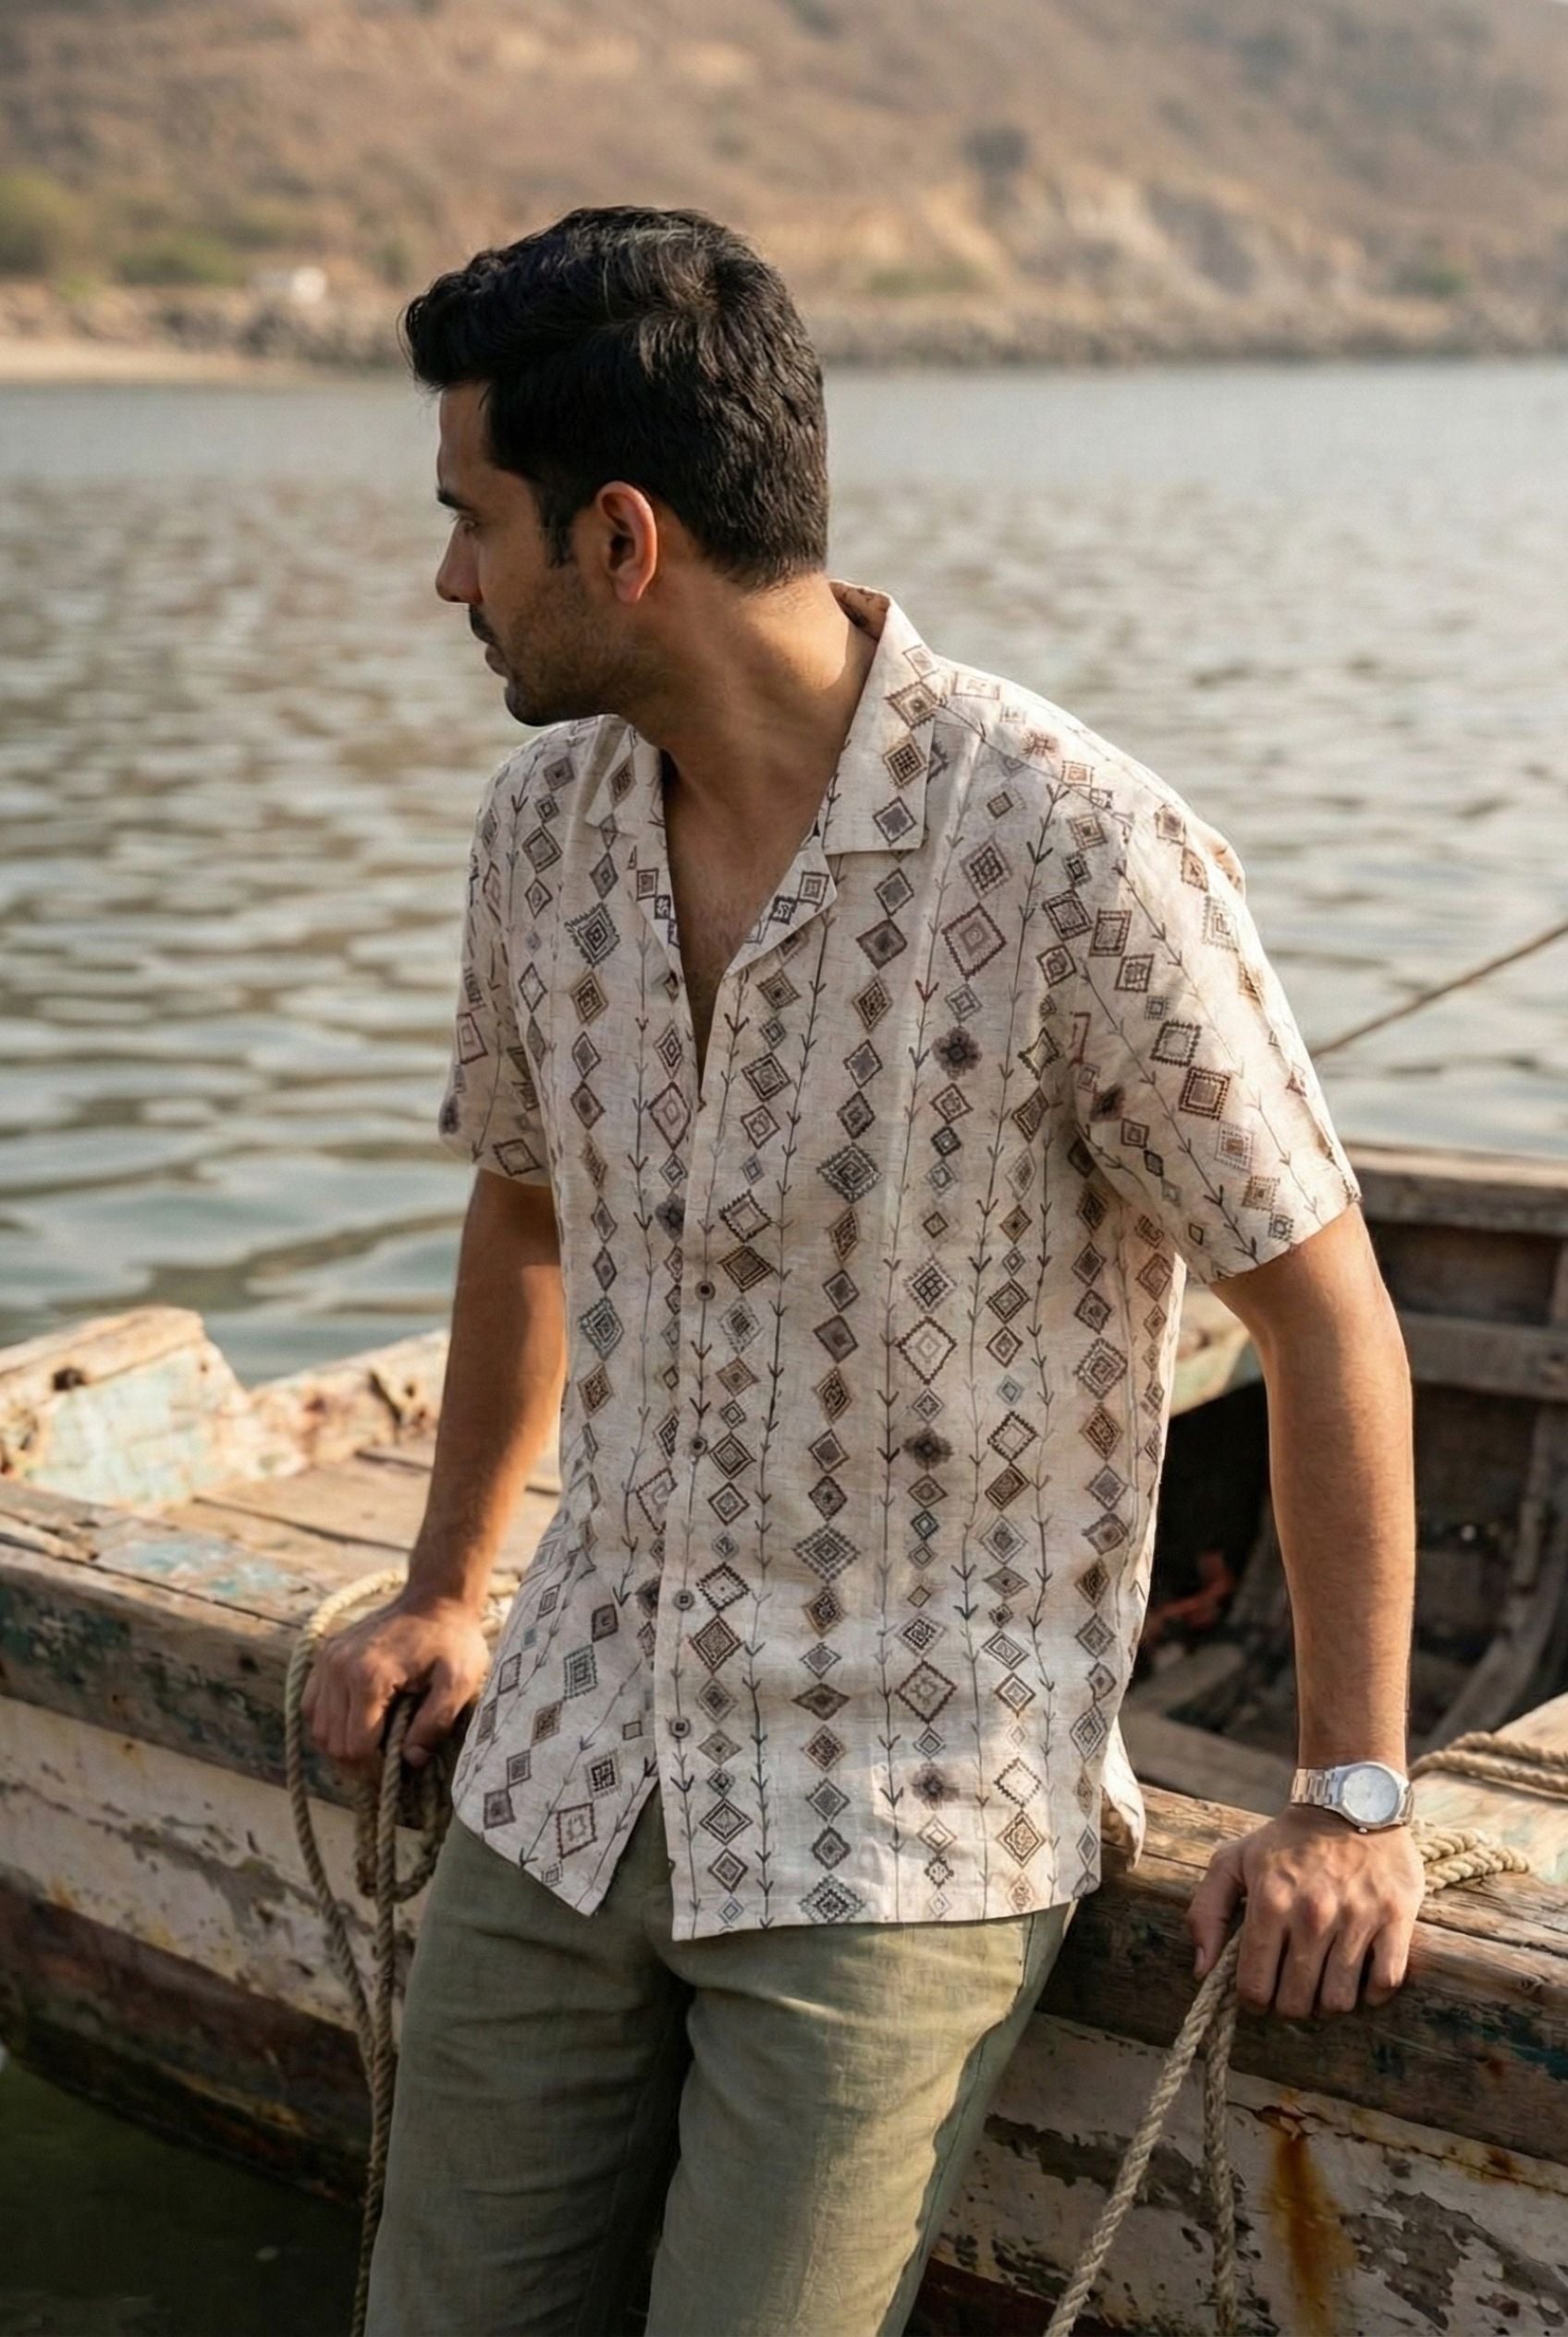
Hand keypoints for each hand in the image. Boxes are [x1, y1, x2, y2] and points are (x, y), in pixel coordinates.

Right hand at [301, 1591, 492, 1778]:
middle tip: (388, 1759)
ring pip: (317, 1728)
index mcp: (369, 1676)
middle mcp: (338, 1667)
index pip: (355, 1747)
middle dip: (360, 1760)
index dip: (375, 1768)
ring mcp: (327, 1660)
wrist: (436, 1597)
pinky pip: (311, 1705)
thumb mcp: (460, 1681)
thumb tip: (411, 1760)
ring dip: (342, 1743)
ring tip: (374, 1742)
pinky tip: (357, 1722)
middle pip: (332, 1743)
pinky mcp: (324, 1656)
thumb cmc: (453, 1640)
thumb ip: (436, 1723)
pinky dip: (329, 1723)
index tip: (399, 1767)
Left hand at [1186, 1805, 1424, 2016]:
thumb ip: (1206, 1912)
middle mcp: (1312, 1914)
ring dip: (1330, 2000)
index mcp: (1269, 1902)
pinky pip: (1385, 1983)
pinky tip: (1359, 1976)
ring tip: (1325, 1980)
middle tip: (1294, 1988)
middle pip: (1298, 2003)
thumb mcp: (1232, 1861)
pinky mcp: (1395, 1918)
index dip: (1254, 2000)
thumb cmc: (1286, 1841)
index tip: (1260, 1993)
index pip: (1255, 1986)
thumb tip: (1200, 1971)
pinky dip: (1372, 1992)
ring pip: (1340, 2001)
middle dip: (1291, 2004)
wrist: (1351, 1800)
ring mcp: (1357, 1917)